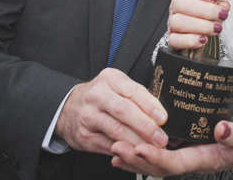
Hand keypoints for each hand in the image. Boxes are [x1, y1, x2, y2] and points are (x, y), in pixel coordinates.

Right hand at [54, 68, 168, 154]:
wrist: (69, 107)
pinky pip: (107, 145)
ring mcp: (89, 116)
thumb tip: (164, 114)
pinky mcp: (84, 135)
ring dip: (137, 142)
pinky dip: (124, 150)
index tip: (164, 118)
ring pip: (115, 130)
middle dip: (145, 126)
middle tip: (162, 138)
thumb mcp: (117, 86)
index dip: (150, 105)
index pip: (133, 91)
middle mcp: (97, 95)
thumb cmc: (102, 96)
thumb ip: (136, 96)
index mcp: (110, 79)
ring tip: (153, 149)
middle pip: (123, 110)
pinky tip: (137, 154)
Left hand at [109, 119, 232, 176]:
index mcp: (204, 159)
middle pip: (159, 167)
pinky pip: (158, 156)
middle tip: (116, 147)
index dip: (155, 158)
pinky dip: (140, 154)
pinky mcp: (184, 149)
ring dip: (134, 158)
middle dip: (136, 159)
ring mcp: (186, 157)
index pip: (174, 163)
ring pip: (155, 164)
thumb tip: (221, 129)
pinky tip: (125, 150)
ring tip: (113, 149)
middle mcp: (191, 161)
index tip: (138, 149)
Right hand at [167, 0, 230, 49]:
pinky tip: (203, 39)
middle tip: (221, 15)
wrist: (198, 31)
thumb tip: (223, 5)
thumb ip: (219, 2)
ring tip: (216, 28)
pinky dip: (191, 41)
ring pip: (178, 22)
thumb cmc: (205, 14)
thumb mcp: (214, 4)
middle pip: (182, 3)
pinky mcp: (173, 38)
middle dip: (206, 10)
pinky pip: (175, 40)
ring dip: (201, 26)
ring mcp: (172, 23)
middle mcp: (176, 6)